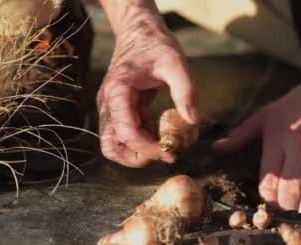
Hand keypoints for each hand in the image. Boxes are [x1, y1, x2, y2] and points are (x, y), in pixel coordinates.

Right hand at [97, 17, 197, 166]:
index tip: (170, 150)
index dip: (148, 148)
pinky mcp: (117, 112)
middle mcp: (108, 104)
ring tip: (161, 146)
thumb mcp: (176, 63)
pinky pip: (123, 136)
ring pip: (113, 146)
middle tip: (165, 154)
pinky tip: (159, 132)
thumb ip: (186, 91)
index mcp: (118, 93)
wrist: (138, 32)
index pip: (126, 133)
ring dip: (136, 154)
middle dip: (138, 157)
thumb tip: (193, 122)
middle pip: (112, 147)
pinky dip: (140, 142)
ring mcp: (109, 109)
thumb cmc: (155, 45)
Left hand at [213, 55, 300, 212]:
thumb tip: (216, 148)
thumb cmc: (296, 103)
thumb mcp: (265, 115)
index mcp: (277, 137)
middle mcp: (299, 144)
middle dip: (286, 205)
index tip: (268, 203)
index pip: (269, 178)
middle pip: (291, 188)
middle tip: (285, 210)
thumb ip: (240, 134)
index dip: (268, 198)